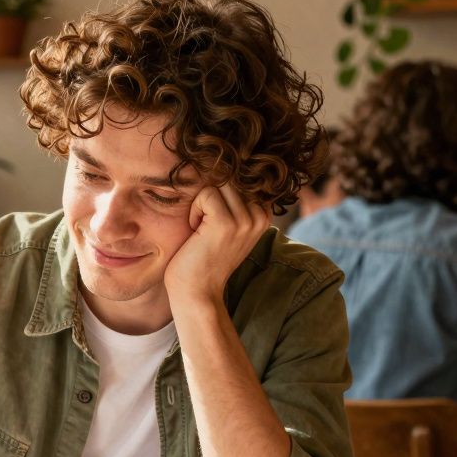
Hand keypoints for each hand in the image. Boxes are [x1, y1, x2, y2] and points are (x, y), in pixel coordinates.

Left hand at [163, 184, 271, 303]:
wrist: (197, 292)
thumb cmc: (204, 257)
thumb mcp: (226, 226)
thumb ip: (234, 201)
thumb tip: (229, 164)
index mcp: (263, 215)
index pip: (241, 179)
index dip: (220, 194)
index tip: (214, 222)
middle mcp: (259, 216)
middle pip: (229, 178)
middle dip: (210, 196)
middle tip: (204, 227)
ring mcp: (245, 220)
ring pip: (218, 184)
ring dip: (201, 203)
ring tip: (201, 229)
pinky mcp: (226, 223)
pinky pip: (206, 194)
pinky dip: (194, 210)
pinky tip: (196, 232)